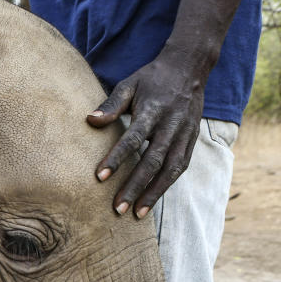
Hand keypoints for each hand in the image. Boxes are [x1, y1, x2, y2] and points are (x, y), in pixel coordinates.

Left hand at [87, 49, 206, 218]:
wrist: (190, 68)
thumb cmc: (151, 79)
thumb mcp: (130, 84)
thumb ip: (111, 105)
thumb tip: (89, 120)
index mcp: (153, 110)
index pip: (133, 138)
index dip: (117, 158)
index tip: (100, 177)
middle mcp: (172, 125)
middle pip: (152, 160)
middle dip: (134, 186)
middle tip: (117, 208)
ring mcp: (185, 134)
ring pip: (170, 169)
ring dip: (153, 193)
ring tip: (136, 214)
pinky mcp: (192, 140)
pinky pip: (180, 167)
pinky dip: (166, 185)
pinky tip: (151, 200)